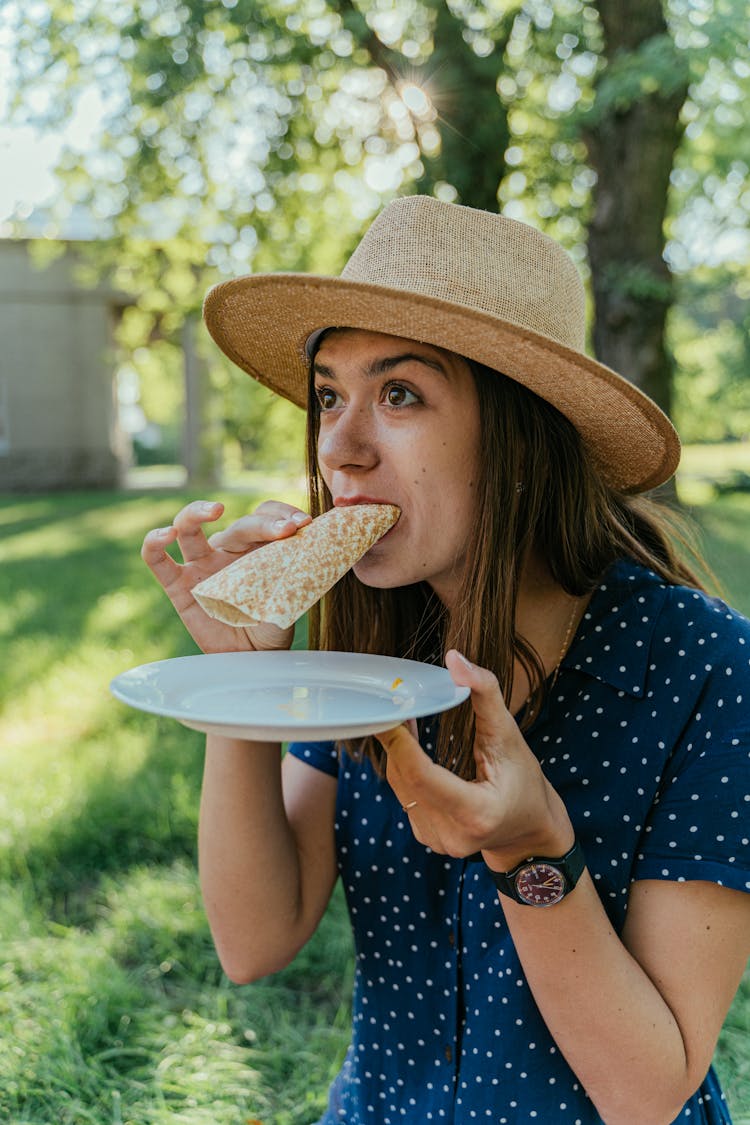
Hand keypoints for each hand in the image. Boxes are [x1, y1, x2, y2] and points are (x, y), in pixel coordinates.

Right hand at [141, 499, 310, 653]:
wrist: (254, 661)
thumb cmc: (273, 627)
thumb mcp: (290, 598)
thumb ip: (295, 575)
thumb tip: (314, 551)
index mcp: (256, 548)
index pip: (264, 515)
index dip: (282, 513)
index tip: (304, 523)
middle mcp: (227, 551)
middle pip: (239, 524)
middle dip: (264, 523)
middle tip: (287, 529)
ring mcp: (200, 566)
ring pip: (189, 527)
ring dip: (198, 512)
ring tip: (216, 509)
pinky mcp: (177, 586)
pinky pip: (157, 560)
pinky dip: (154, 543)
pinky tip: (165, 535)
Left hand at [376, 651, 573, 869]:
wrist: (528, 831)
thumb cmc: (524, 781)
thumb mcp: (510, 734)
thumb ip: (485, 693)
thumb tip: (454, 659)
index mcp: (476, 813)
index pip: (421, 776)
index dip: (399, 743)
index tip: (389, 711)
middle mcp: (451, 835)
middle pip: (406, 777)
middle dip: (396, 739)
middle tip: (396, 703)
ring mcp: (436, 841)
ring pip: (400, 786)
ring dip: (398, 751)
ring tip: (404, 719)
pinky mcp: (426, 837)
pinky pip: (404, 795)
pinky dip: (405, 768)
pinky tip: (411, 747)